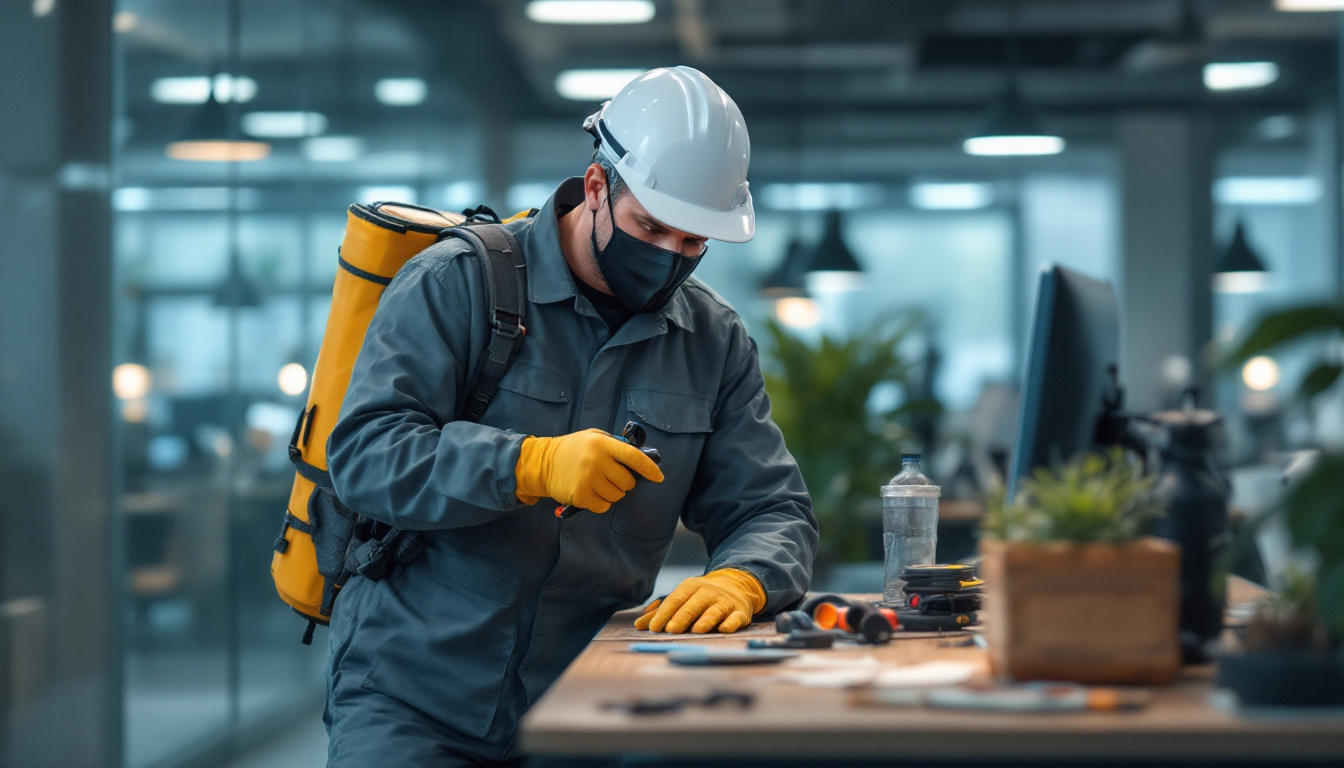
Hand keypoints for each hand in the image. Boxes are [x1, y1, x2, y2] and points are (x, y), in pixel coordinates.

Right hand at [514, 428, 662, 511]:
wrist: (543, 463)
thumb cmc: (573, 449)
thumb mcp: (593, 437)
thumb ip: (615, 445)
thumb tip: (641, 457)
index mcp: (602, 444)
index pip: (634, 457)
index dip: (649, 468)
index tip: (659, 477)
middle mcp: (596, 461)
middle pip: (627, 482)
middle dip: (623, 482)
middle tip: (609, 476)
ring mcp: (588, 480)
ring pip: (617, 496)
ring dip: (612, 493)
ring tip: (597, 483)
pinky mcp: (581, 496)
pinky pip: (604, 506)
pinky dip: (601, 503)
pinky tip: (591, 492)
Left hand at [633, 568, 765, 633]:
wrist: (736, 586)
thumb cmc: (701, 597)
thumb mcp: (682, 599)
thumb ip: (661, 613)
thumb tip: (638, 625)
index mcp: (691, 587)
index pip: (676, 599)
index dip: (664, 613)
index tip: (654, 627)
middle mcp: (708, 592)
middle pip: (693, 604)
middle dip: (682, 616)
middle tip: (671, 630)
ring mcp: (725, 602)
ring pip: (714, 610)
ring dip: (705, 620)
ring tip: (696, 630)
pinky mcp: (740, 612)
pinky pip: (735, 618)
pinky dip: (730, 623)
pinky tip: (724, 629)